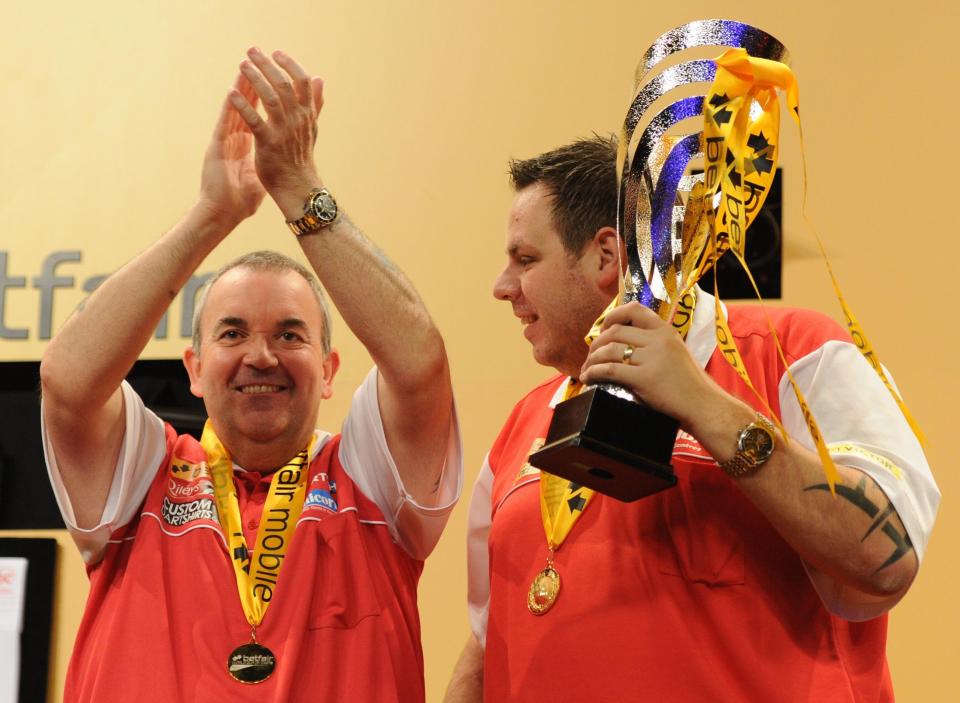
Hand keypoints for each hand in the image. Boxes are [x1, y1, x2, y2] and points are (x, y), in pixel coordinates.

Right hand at [197, 72, 266, 227]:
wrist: (223, 215)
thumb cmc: (239, 202)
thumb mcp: (260, 180)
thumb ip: (269, 166)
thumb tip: (283, 164)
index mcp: (245, 147)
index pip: (257, 117)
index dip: (264, 100)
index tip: (275, 83)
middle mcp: (234, 140)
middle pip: (246, 108)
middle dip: (253, 86)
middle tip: (260, 65)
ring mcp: (224, 142)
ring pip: (234, 110)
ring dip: (240, 90)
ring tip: (245, 68)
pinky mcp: (216, 148)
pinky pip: (225, 124)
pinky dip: (230, 109)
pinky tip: (233, 93)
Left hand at [228, 47, 324, 218]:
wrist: (298, 189)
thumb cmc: (301, 158)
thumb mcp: (311, 128)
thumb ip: (314, 103)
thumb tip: (319, 79)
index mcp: (307, 115)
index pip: (303, 81)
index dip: (290, 64)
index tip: (276, 53)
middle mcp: (297, 120)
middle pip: (284, 84)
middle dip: (267, 65)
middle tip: (252, 51)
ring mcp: (283, 132)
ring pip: (270, 98)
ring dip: (254, 79)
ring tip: (242, 65)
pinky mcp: (268, 144)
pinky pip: (254, 121)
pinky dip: (242, 106)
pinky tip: (231, 94)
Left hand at [579, 301, 718, 428]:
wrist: (704, 405)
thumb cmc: (689, 384)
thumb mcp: (675, 352)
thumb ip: (654, 345)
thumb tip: (624, 345)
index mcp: (666, 331)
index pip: (634, 309)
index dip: (612, 316)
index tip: (603, 329)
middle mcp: (658, 340)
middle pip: (615, 331)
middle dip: (596, 343)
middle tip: (591, 356)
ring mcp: (651, 358)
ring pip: (609, 350)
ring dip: (592, 359)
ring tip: (587, 369)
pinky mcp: (644, 378)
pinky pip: (609, 369)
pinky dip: (594, 372)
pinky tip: (588, 378)